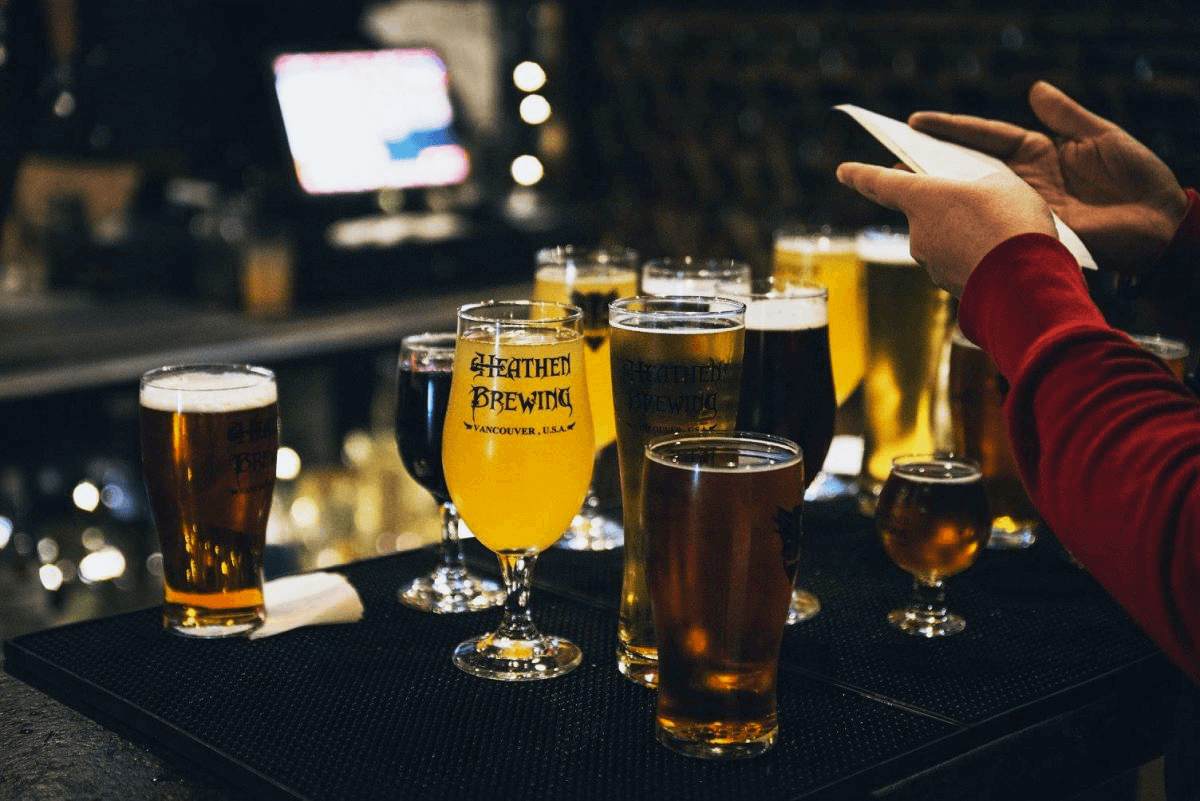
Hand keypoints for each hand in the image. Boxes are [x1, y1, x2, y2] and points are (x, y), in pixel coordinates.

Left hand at [835, 165, 1055, 297]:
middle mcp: (917, 232)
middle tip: (967, 195)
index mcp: (922, 199)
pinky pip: (959, 262)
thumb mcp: (1004, 186)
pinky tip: (1002, 253)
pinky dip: (975, 256)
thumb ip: (980, 187)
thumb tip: (974, 204)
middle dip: (940, 205)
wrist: (1027, 283)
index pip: (880, 183)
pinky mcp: (949, 286)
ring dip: (962, 233)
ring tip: (999, 228)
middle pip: (921, 212)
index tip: (842, 171)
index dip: (860, 174)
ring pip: (943, 239)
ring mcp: (931, 263)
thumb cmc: (1013, 223)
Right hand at [907, 81, 1188, 274]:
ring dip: (935, 196)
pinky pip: (983, 229)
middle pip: (964, 167)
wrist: (1156, 228)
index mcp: (1036, 154)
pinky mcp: (1021, 235)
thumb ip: (1066, 115)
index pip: (982, 136)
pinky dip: (958, 227)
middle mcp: (1020, 181)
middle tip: (893, 155)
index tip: (913, 123)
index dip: (948, 129)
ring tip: (900, 188)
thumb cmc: (1136, 181)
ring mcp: (1017, 209)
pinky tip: (932, 225)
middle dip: (928, 162)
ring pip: (966, 199)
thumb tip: (1035, 89)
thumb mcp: (1102, 138)